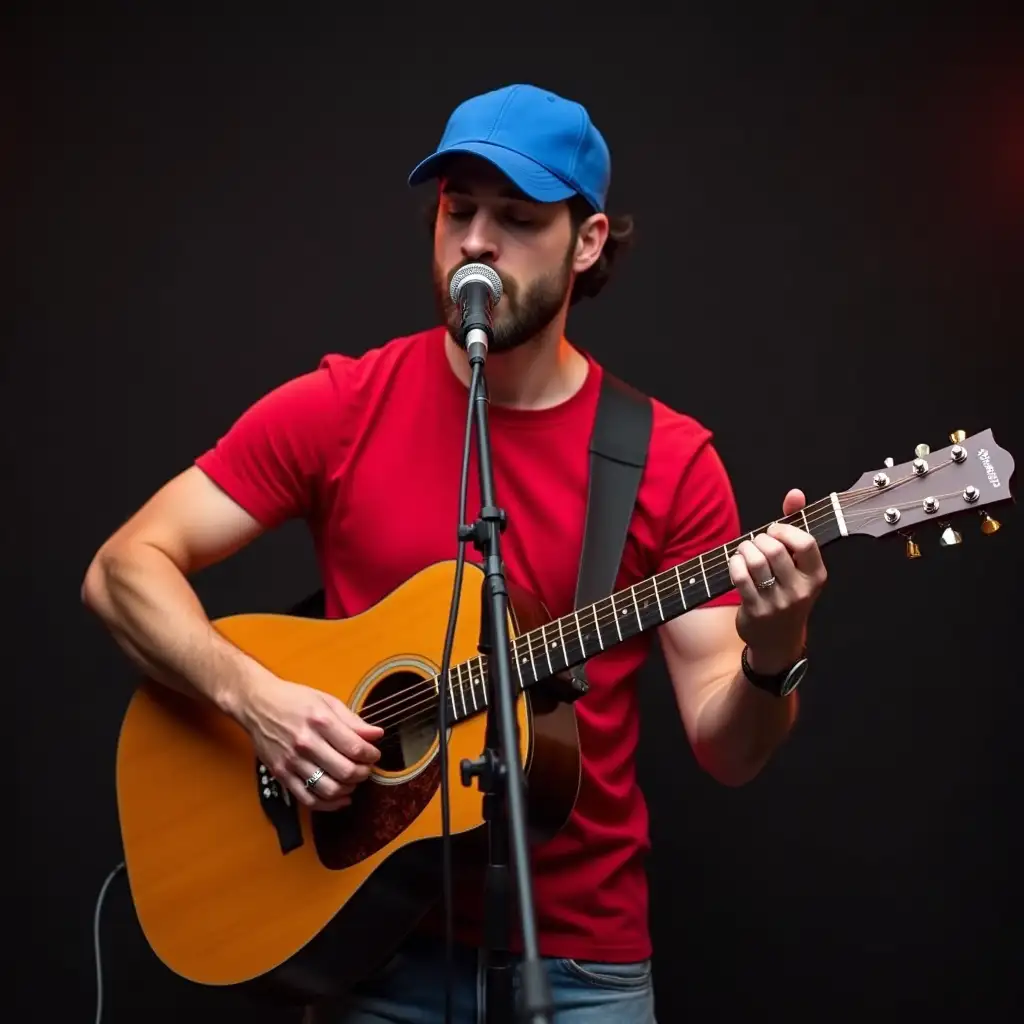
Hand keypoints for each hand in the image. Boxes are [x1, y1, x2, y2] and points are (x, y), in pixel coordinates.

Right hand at [239, 676, 383, 810]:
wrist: (257, 704)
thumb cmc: (293, 700)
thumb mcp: (327, 701)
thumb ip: (353, 721)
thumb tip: (377, 734)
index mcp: (320, 721)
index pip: (355, 747)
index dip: (371, 755)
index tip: (374, 755)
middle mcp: (306, 743)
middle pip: (345, 771)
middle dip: (363, 773)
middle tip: (366, 769)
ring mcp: (292, 761)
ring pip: (328, 789)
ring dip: (348, 789)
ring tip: (353, 781)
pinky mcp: (281, 774)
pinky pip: (307, 799)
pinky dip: (328, 804)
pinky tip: (340, 798)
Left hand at [729, 488, 827, 674]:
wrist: (778, 641)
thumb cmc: (788, 593)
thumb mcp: (799, 566)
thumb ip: (797, 526)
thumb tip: (795, 493)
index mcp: (816, 576)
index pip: (806, 543)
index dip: (785, 530)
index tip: (774, 531)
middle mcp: (800, 591)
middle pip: (775, 550)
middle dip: (759, 539)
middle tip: (755, 542)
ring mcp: (778, 602)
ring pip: (756, 562)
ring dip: (744, 549)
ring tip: (744, 550)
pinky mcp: (756, 610)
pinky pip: (740, 577)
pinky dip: (734, 563)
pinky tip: (736, 562)